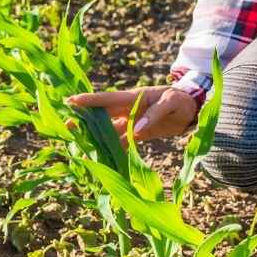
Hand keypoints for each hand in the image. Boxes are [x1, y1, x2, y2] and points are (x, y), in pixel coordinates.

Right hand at [66, 85, 199, 145]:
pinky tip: (101, 158)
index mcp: (134, 98)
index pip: (108, 98)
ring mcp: (131, 122)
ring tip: (77, 143)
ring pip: (108, 130)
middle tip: (65, 124)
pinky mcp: (137, 134)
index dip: (89, 100)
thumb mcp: (171, 102)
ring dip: (95, 136)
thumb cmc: (181, 100)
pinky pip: (121, 142)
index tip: (70, 101)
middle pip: (102, 114)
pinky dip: (111, 150)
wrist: (192, 109)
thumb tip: (136, 130)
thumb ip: (154, 114)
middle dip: (84, 119)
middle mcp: (128, 109)